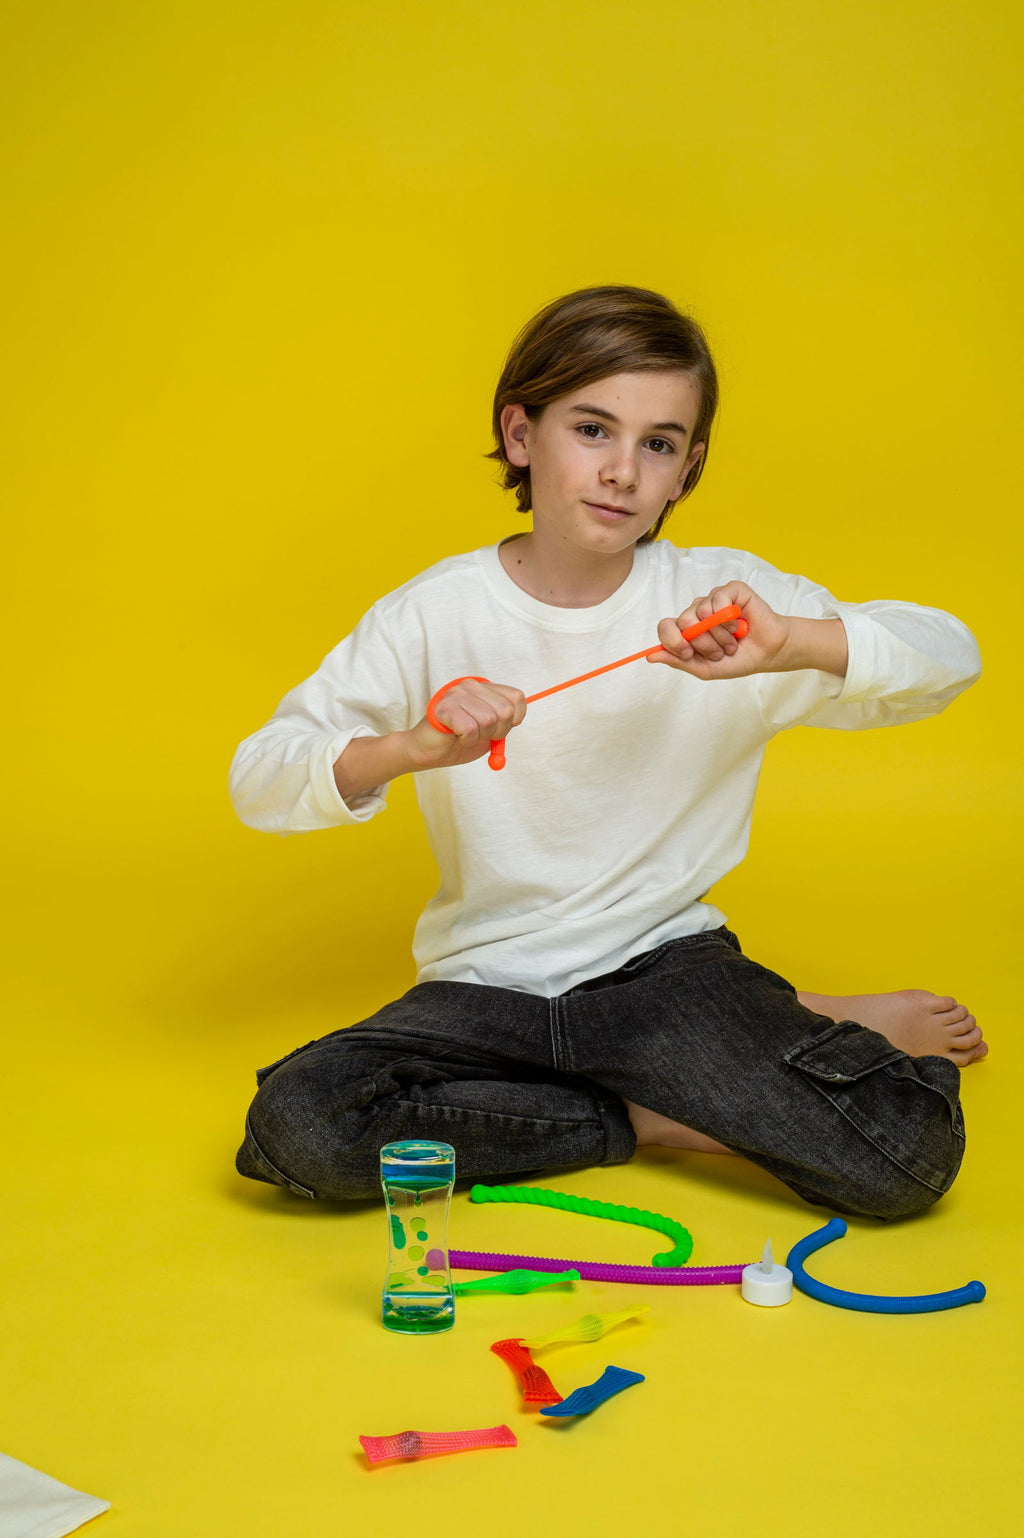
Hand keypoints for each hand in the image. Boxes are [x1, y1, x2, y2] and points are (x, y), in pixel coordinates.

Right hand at [405, 677, 526, 768]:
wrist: (426, 751)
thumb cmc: (457, 740)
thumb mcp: (489, 731)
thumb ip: (505, 723)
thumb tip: (517, 718)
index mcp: (484, 688)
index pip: (517, 697)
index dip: (515, 719)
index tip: (500, 729)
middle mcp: (471, 685)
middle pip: (505, 711)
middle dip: (498, 732)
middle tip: (481, 735)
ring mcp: (457, 694)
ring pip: (488, 720)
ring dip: (480, 737)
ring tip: (465, 735)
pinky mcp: (445, 708)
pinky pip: (470, 729)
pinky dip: (467, 740)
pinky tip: (456, 737)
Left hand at [648, 581, 791, 679]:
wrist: (766, 654)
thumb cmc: (736, 660)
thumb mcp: (703, 668)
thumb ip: (677, 660)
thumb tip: (650, 656)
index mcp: (688, 629)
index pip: (666, 627)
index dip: (673, 641)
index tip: (688, 653)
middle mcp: (697, 612)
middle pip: (683, 622)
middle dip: (702, 643)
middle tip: (720, 651)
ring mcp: (713, 600)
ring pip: (702, 612)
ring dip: (720, 634)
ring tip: (733, 641)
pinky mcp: (731, 590)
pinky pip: (718, 598)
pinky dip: (728, 617)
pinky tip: (739, 624)